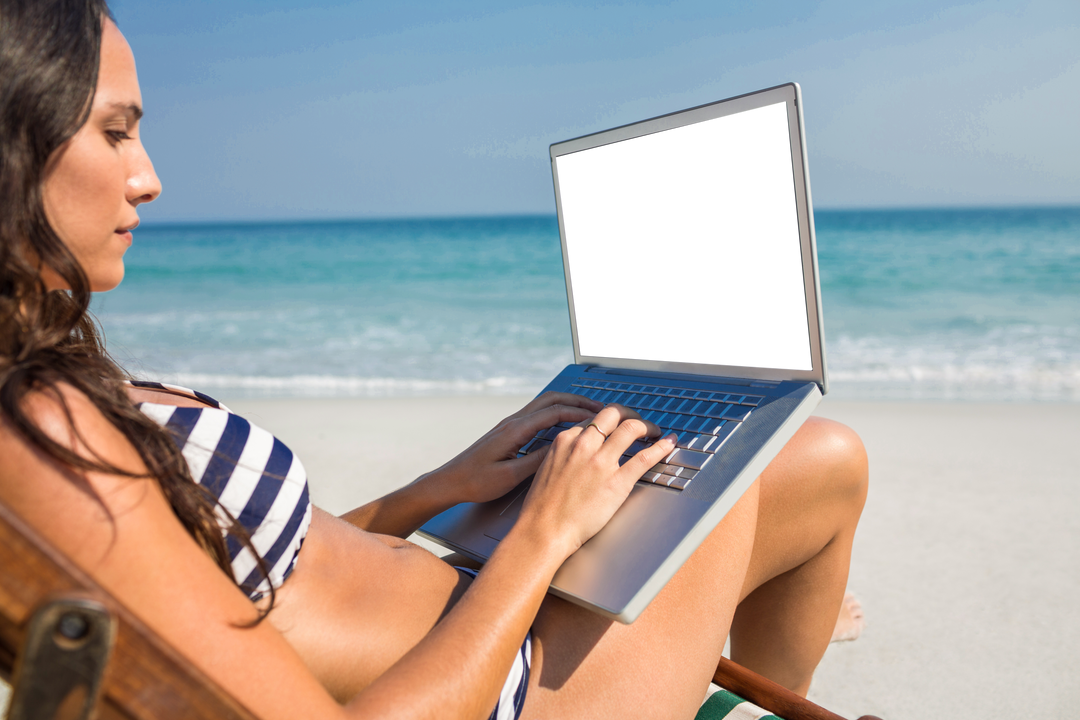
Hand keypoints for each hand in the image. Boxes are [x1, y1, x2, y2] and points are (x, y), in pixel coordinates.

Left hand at [419, 391, 605, 506]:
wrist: (451, 481)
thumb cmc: (476, 482)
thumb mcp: (510, 476)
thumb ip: (537, 462)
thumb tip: (564, 448)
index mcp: (515, 430)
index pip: (554, 412)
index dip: (580, 413)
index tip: (600, 416)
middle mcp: (513, 422)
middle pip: (551, 400)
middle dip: (577, 402)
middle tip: (600, 408)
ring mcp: (510, 424)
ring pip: (544, 404)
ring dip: (567, 404)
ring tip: (588, 412)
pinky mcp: (508, 431)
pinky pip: (538, 414)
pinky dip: (556, 412)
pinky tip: (565, 423)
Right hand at [515, 404, 677, 557]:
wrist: (543, 530)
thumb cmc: (542, 507)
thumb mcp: (547, 469)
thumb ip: (564, 456)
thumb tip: (576, 455)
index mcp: (565, 441)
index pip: (592, 419)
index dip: (609, 421)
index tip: (616, 426)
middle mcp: (584, 445)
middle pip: (613, 414)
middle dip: (629, 414)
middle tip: (638, 422)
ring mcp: (601, 462)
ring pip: (631, 428)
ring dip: (648, 426)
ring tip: (655, 431)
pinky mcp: (617, 482)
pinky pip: (644, 457)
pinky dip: (661, 447)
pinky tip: (668, 443)